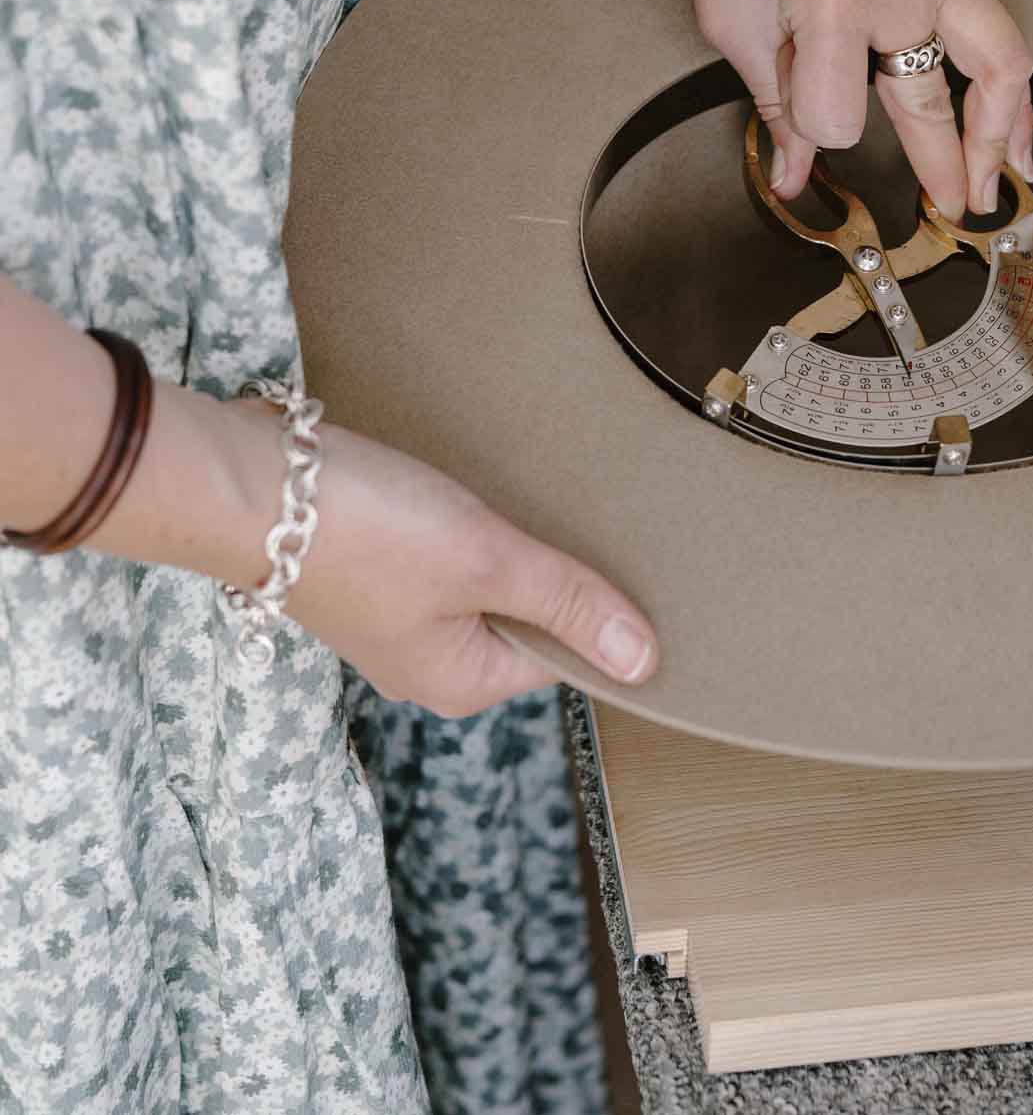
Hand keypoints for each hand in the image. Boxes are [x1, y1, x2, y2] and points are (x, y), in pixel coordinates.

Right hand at [261, 413, 658, 719]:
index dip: (594, 603)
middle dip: (545, 567)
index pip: (561, 654)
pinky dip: (459, 524)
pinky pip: (439, 557)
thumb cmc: (369, 530)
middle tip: (571, 510)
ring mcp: (391, 618)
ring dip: (500, 538)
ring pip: (479, 582)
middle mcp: (425, 664)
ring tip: (516, 490)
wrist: (248, 488)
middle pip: (521, 617)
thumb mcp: (486, 560)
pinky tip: (462, 486)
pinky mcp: (366, 571)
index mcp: (461, 683)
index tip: (618, 551)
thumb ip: (567, 602)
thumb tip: (646, 662)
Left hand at [683, 0, 1032, 221]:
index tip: (796, 111)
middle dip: (940, 167)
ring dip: (1000, 133)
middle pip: (927, 101)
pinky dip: (1011, 84)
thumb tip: (794, 174)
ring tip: (997, 182)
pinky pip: (1003, 27)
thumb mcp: (730, 8)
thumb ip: (772, 98)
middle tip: (952, 212)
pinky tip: (1014, 126)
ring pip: (999, 66)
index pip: (837, 116)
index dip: (811, 126)